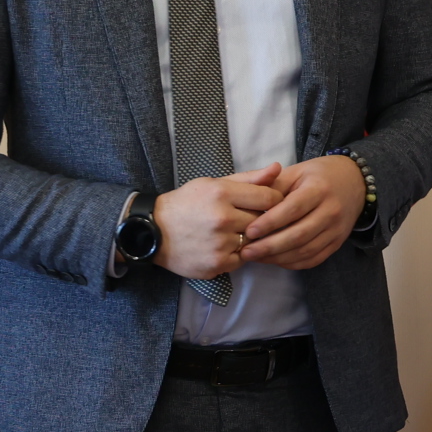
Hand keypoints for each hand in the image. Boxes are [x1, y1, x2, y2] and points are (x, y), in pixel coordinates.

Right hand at [153, 164, 282, 278]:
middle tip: (243, 218)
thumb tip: (277, 168)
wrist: (154, 231)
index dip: (273, 201)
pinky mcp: (217, 264)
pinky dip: (236, 254)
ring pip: (254, 241)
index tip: (268, 204)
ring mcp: (220, 244)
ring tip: (229, 232)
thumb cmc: (186, 203)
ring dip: (248, 238)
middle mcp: (223, 219)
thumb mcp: (213, 183)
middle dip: (259, 220)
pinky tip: (222, 246)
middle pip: (263, 221)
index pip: (269, 198)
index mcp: (222, 193)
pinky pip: (242, 259)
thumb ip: (248, 178)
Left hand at [239, 155, 365, 270]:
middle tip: (247, 251)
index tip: (249, 231)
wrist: (354, 182)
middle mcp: (331, 211)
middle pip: (299, 235)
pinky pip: (314, 259)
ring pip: (305, 251)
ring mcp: (336, 230)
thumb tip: (248, 202)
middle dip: (270, 246)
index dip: (270, 222)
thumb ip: (272, 185)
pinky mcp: (337, 243)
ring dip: (278, 258)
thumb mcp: (296, 172)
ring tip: (256, 257)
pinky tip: (275, 260)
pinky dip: (292, 263)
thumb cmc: (318, 176)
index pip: (293, 209)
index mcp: (319, 189)